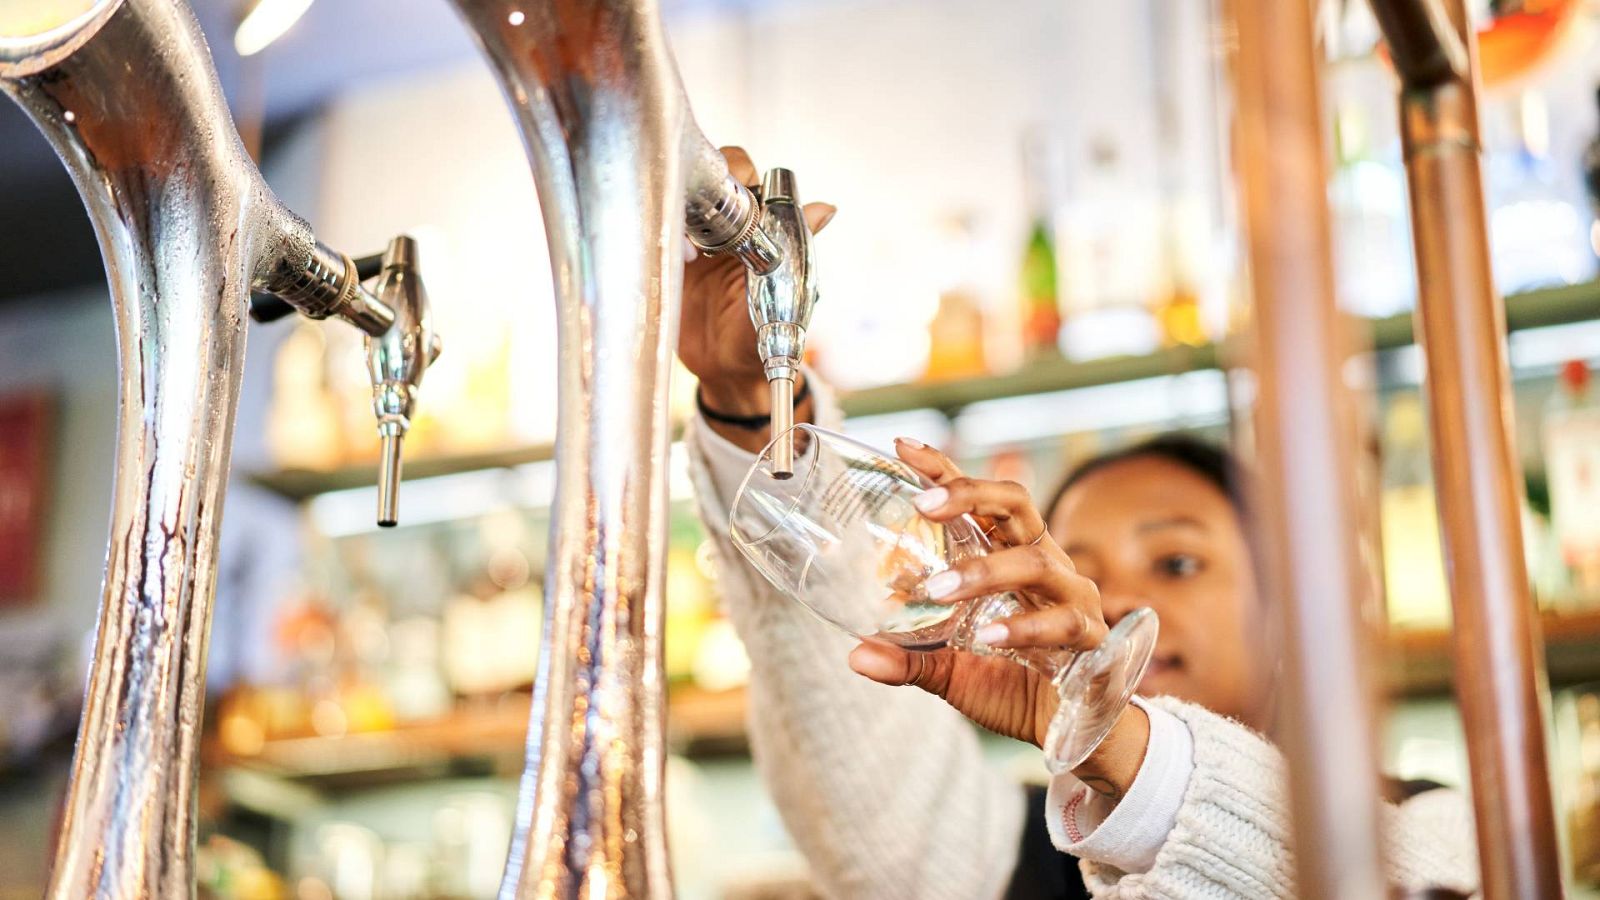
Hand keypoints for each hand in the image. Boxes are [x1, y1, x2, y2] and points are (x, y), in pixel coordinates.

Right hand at [678, 147, 835, 448]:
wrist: (727, 372)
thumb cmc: (763, 335)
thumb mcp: (784, 296)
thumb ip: (797, 248)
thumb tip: (826, 208)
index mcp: (761, 227)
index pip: (750, 177)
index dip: (740, 172)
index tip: (735, 186)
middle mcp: (728, 226)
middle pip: (710, 178)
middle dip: (705, 185)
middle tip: (705, 213)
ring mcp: (695, 241)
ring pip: (680, 199)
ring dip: (682, 212)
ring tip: (693, 251)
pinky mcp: (668, 259)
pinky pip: (657, 232)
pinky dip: (662, 235)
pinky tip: (678, 261)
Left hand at [849, 439, 1147, 795]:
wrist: (1072, 733)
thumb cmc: (1013, 686)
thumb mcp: (951, 673)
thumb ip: (910, 660)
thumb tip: (856, 655)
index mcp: (1010, 559)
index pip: (980, 503)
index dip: (946, 471)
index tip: (902, 447)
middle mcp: (1045, 566)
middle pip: (1017, 507)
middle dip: (972, 495)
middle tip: (924, 505)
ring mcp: (1072, 598)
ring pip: (1037, 562)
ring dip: (985, 572)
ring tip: (940, 591)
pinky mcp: (1091, 637)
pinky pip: (1061, 622)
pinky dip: (1023, 627)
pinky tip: (989, 638)